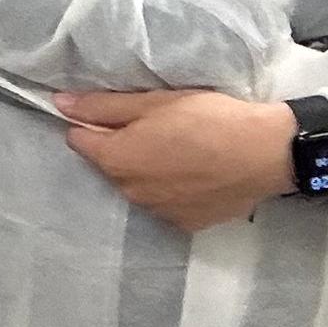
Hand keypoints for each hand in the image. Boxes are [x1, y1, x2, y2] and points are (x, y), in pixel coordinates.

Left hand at [52, 88, 298, 233]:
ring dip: (148, 170)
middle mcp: (130, 193)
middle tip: (159, 125)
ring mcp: (159, 213)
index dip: (92, 123)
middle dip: (123, 146)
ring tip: (182, 149)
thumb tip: (59, 104)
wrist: (267, 154)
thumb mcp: (153, 102)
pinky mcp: (187, 224)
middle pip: (111, 165)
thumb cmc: (207, 120)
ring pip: (139, 186)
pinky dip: (174, 189)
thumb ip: (102, 106)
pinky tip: (197, 173)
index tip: (116, 112)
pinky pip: (167, 202)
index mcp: (116, 161)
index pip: (80, 141)